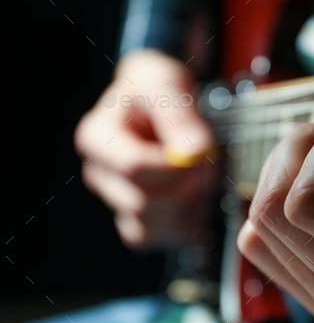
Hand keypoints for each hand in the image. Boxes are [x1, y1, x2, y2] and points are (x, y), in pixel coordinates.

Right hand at [75, 49, 215, 248]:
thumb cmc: (157, 89)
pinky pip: (157, 238)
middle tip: (207, 161)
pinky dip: (183, 223)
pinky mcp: (135, 219)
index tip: (201, 151)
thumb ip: (179, 114)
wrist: (158, 103)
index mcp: (97, 137)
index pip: (133, 167)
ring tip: (200, 177)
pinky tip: (195, 196)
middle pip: (141, 203)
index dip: (175, 167)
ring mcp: (115, 200)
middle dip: (185, 186)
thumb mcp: (167, 84)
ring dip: (186, 207)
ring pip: (147, 228)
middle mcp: (99, 174)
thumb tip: (196, 149)